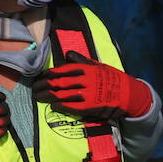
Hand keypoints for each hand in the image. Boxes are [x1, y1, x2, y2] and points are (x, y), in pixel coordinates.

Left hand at [33, 51, 151, 120]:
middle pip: (58, 83)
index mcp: (85, 69)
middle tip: (34, 89)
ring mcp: (87, 94)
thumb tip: (67, 54)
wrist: (128, 94)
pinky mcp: (90, 107)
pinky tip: (53, 106)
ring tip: (38, 98)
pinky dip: (61, 106)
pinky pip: (72, 106)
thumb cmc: (112, 78)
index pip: (61, 70)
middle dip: (44, 86)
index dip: (48, 75)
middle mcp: (84, 80)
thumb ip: (81, 60)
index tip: (39, 77)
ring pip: (62, 95)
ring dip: (48, 97)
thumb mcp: (97, 65)